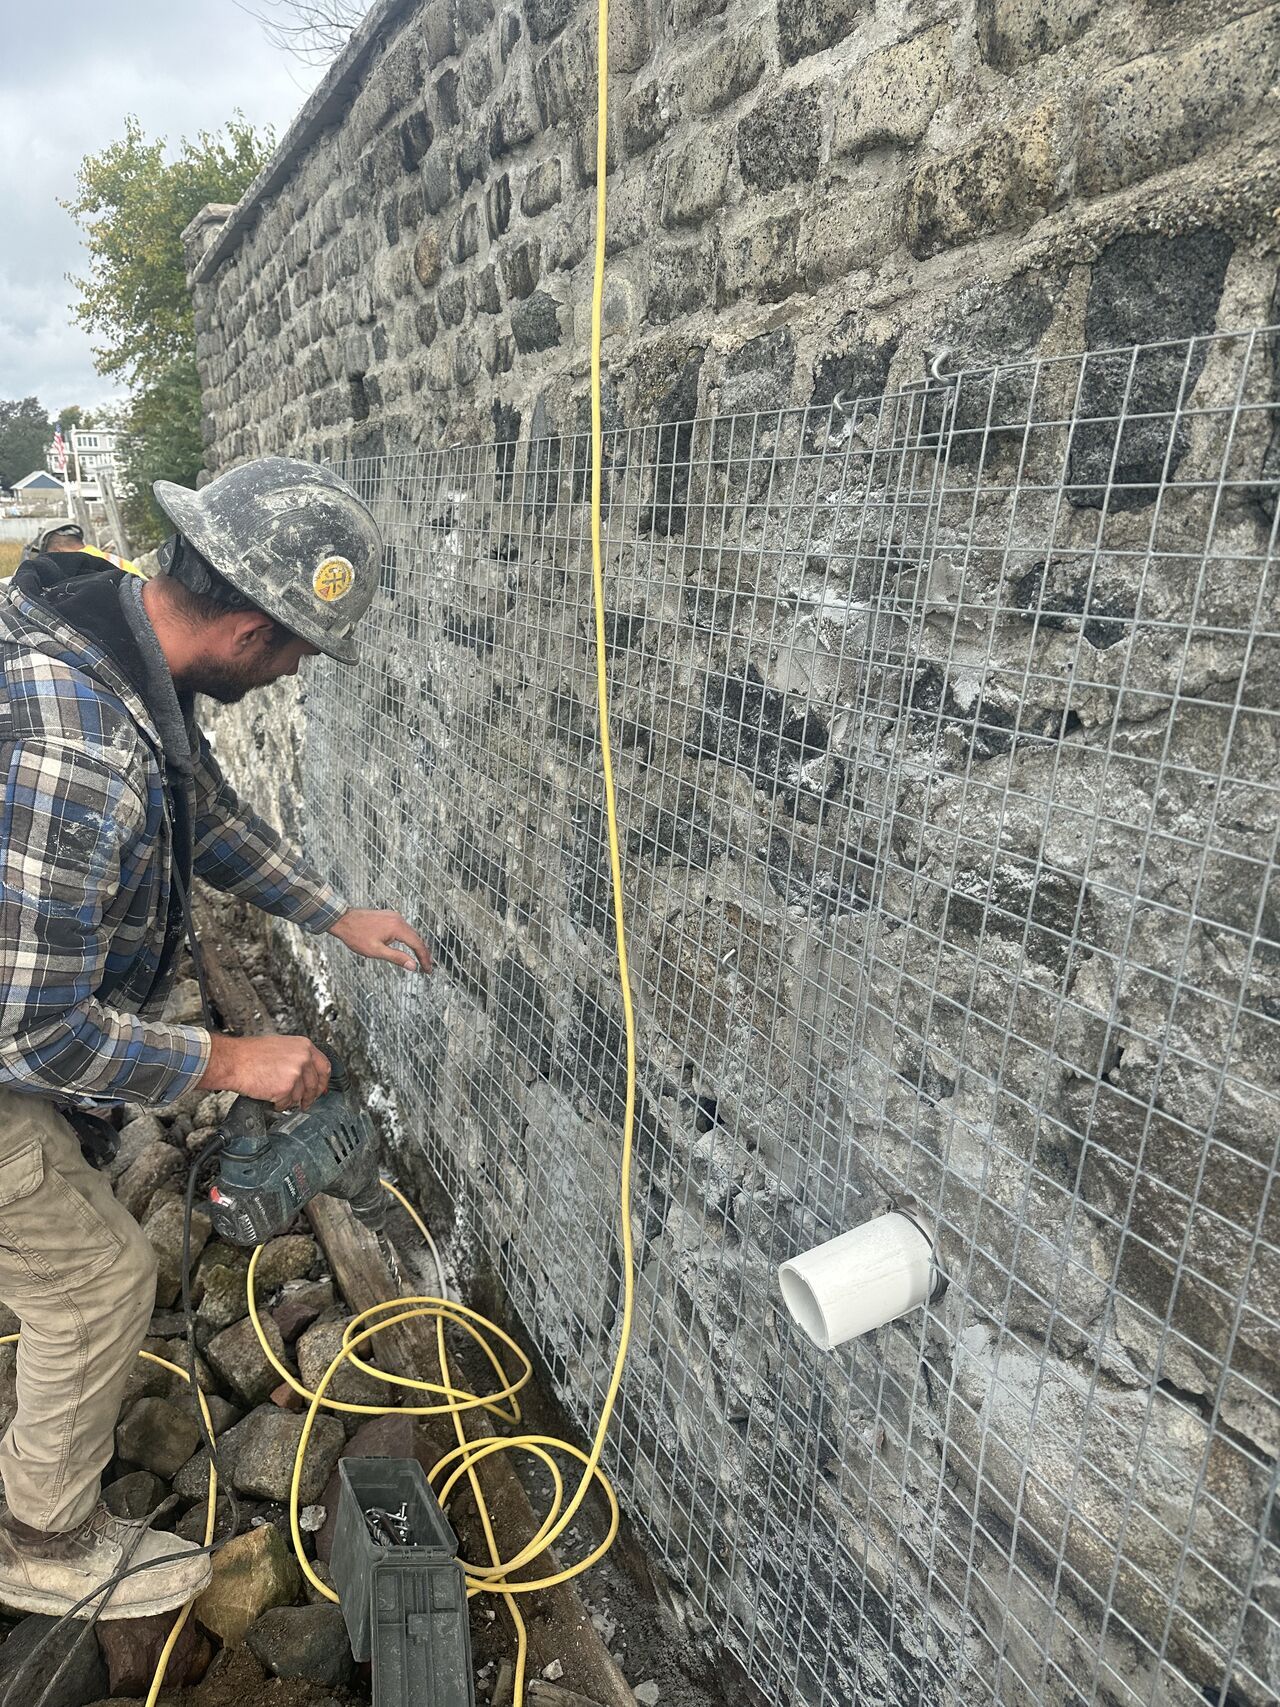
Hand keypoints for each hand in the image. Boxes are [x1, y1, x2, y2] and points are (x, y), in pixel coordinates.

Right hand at [199, 1033, 331, 1110]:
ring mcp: (295, 1073)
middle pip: (315, 1084)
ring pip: (300, 1095)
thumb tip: (306, 1071)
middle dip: (310, 1096)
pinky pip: (287, 1103)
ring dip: (291, 1100)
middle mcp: (303, 1058)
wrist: (233, 1060)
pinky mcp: (285, 1088)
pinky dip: (279, 1104)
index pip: (324, 1066)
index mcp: (303, 1046)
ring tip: (279, 1096)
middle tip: (305, 1102)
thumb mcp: (280, 1046)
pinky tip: (271, 1098)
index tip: (321, 1088)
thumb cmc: (249, 1053)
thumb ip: (296, 1057)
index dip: (323, 1081)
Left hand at [329, 908, 431, 972]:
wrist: (343, 920)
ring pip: (411, 933)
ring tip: (419, 958)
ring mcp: (394, 916)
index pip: (417, 944)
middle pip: (417, 938)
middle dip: (423, 953)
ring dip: (416, 945)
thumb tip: (412, 965)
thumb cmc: (356, 935)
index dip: (424, 958)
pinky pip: (404, 928)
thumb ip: (396, 958)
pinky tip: (408, 945)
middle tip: (426, 967)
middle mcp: (398, 919)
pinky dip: (408, 938)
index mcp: (397, 927)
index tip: (428, 969)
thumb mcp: (376, 951)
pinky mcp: (389, 916)